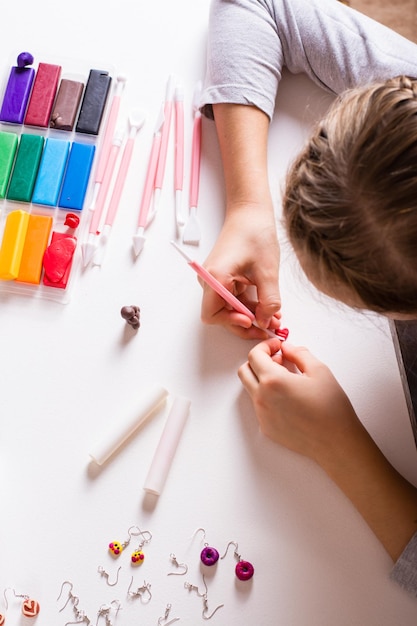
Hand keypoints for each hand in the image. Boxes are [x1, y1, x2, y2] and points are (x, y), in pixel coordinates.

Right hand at [200, 202, 281, 338]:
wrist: (250, 213)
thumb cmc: (255, 233)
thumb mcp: (267, 271)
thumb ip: (268, 300)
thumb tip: (266, 321)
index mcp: (215, 277)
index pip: (212, 314)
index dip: (231, 322)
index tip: (251, 321)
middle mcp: (210, 280)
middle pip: (220, 315)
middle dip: (244, 323)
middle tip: (267, 327)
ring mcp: (215, 280)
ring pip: (229, 309)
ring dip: (249, 315)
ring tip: (272, 318)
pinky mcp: (223, 278)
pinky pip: (233, 299)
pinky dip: (248, 305)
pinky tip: (266, 307)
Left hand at [238, 339, 361, 463]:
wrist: (336, 442)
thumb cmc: (331, 408)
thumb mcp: (319, 371)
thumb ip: (299, 353)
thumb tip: (287, 348)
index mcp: (273, 381)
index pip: (254, 355)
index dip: (265, 346)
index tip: (277, 346)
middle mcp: (262, 398)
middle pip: (245, 371)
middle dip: (258, 361)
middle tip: (278, 360)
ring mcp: (262, 415)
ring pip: (251, 389)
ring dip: (262, 378)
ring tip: (287, 379)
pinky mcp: (266, 428)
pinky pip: (259, 406)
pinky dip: (268, 396)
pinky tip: (288, 398)